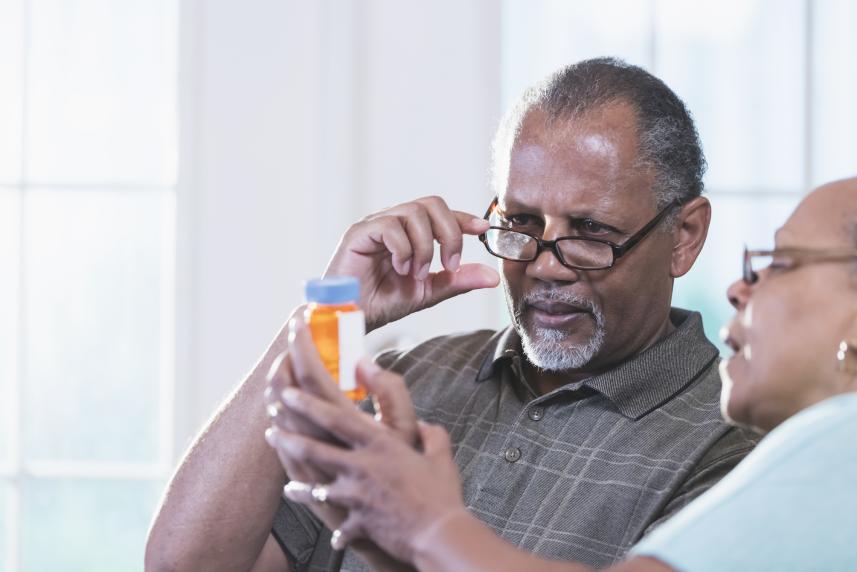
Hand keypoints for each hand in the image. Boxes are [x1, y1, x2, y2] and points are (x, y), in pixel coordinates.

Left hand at [268, 389, 465, 563]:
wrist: (438, 534)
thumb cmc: (442, 494)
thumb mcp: (440, 455)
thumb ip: (432, 434)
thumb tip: (426, 425)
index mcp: (380, 444)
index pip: (335, 418)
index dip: (308, 404)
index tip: (288, 393)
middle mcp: (361, 465)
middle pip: (314, 448)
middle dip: (288, 437)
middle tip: (270, 430)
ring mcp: (355, 495)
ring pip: (314, 484)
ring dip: (296, 480)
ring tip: (286, 481)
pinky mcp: (356, 521)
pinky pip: (336, 523)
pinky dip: (329, 524)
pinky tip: (319, 521)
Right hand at [324, 196, 498, 330]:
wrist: (353, 318)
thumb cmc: (383, 303)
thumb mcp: (428, 292)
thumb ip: (457, 280)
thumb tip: (492, 276)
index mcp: (409, 232)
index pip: (440, 213)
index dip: (463, 218)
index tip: (482, 229)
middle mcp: (393, 223)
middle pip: (432, 204)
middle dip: (449, 233)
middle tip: (448, 265)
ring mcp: (375, 224)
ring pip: (414, 213)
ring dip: (424, 247)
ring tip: (416, 273)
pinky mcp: (359, 232)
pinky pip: (390, 225)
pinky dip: (403, 249)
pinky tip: (398, 269)